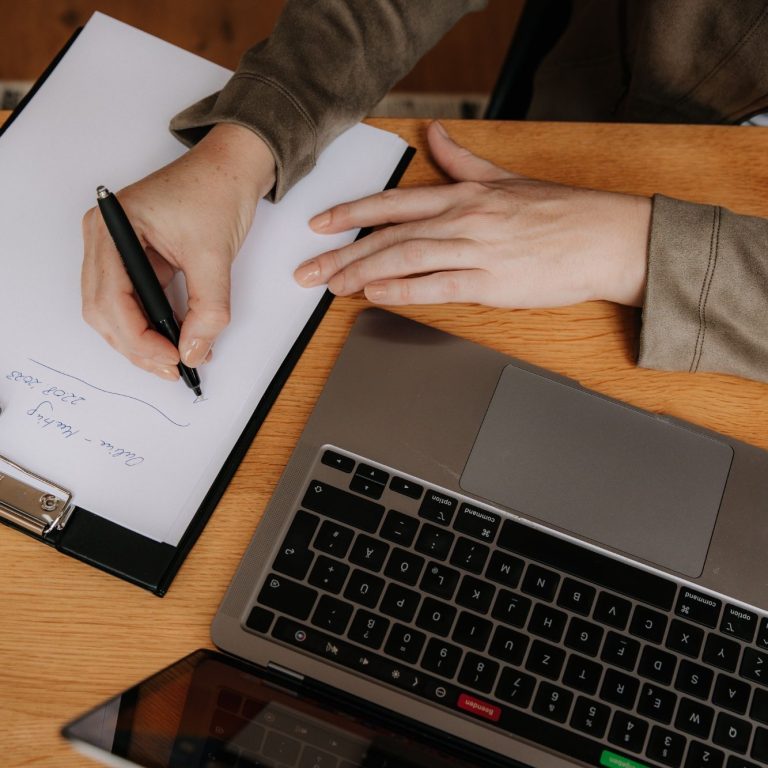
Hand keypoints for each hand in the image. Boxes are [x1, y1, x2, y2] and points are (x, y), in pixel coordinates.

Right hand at [81, 123, 275, 379]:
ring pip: (115, 312)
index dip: (138, 338)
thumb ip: (208, 309)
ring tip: (178, 359)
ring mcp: (117, 250)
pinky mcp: (136, 259)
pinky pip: (135, 302)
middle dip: (137, 346)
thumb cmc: (217, 191)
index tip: (171, 359)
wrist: (232, 167)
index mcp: (113, 228)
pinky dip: (153, 326)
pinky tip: (176, 341)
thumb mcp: (215, 256)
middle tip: (174, 369)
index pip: (110, 298)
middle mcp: (105, 239)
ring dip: (143, 341)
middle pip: (104, 311)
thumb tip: (195, 351)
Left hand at [295, 121, 649, 308]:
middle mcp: (463, 219)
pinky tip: (376, 296)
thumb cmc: (561, 212)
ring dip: (363, 272)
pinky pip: (438, 286)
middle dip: (342, 253)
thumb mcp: (506, 178)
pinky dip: (403, 291)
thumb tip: (434, 134)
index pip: (394, 203)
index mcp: (464, 196)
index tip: (319, 225)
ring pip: (405, 259)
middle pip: (389, 235)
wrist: (607, 238)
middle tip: (308, 269)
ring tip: (332, 285)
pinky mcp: (492, 281)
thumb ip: (463, 160)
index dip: (351, 213)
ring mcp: (476, 250)